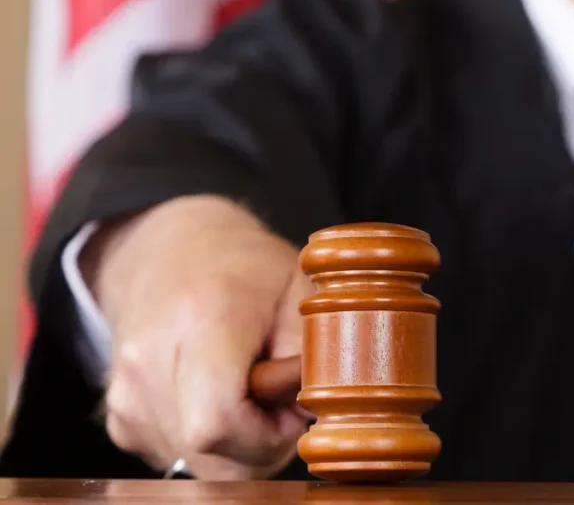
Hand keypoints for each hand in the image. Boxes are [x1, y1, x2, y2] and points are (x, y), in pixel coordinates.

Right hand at [81, 194, 311, 479]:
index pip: (218, 422)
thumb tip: (314, 410)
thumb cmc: (249, 269)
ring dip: (239, 443)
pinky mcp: (120, 416)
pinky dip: (211, 442)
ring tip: (249, 388)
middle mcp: (149, 359)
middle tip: (278, 394)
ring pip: (199, 463)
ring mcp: (126, 392)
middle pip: (212, 454)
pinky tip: (218, 395)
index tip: (291, 403)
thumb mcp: (302, 289)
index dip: (269, 433)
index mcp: (201, 318)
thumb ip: (314, 352)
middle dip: (261, 442)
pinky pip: (179, 456)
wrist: (173, 251)